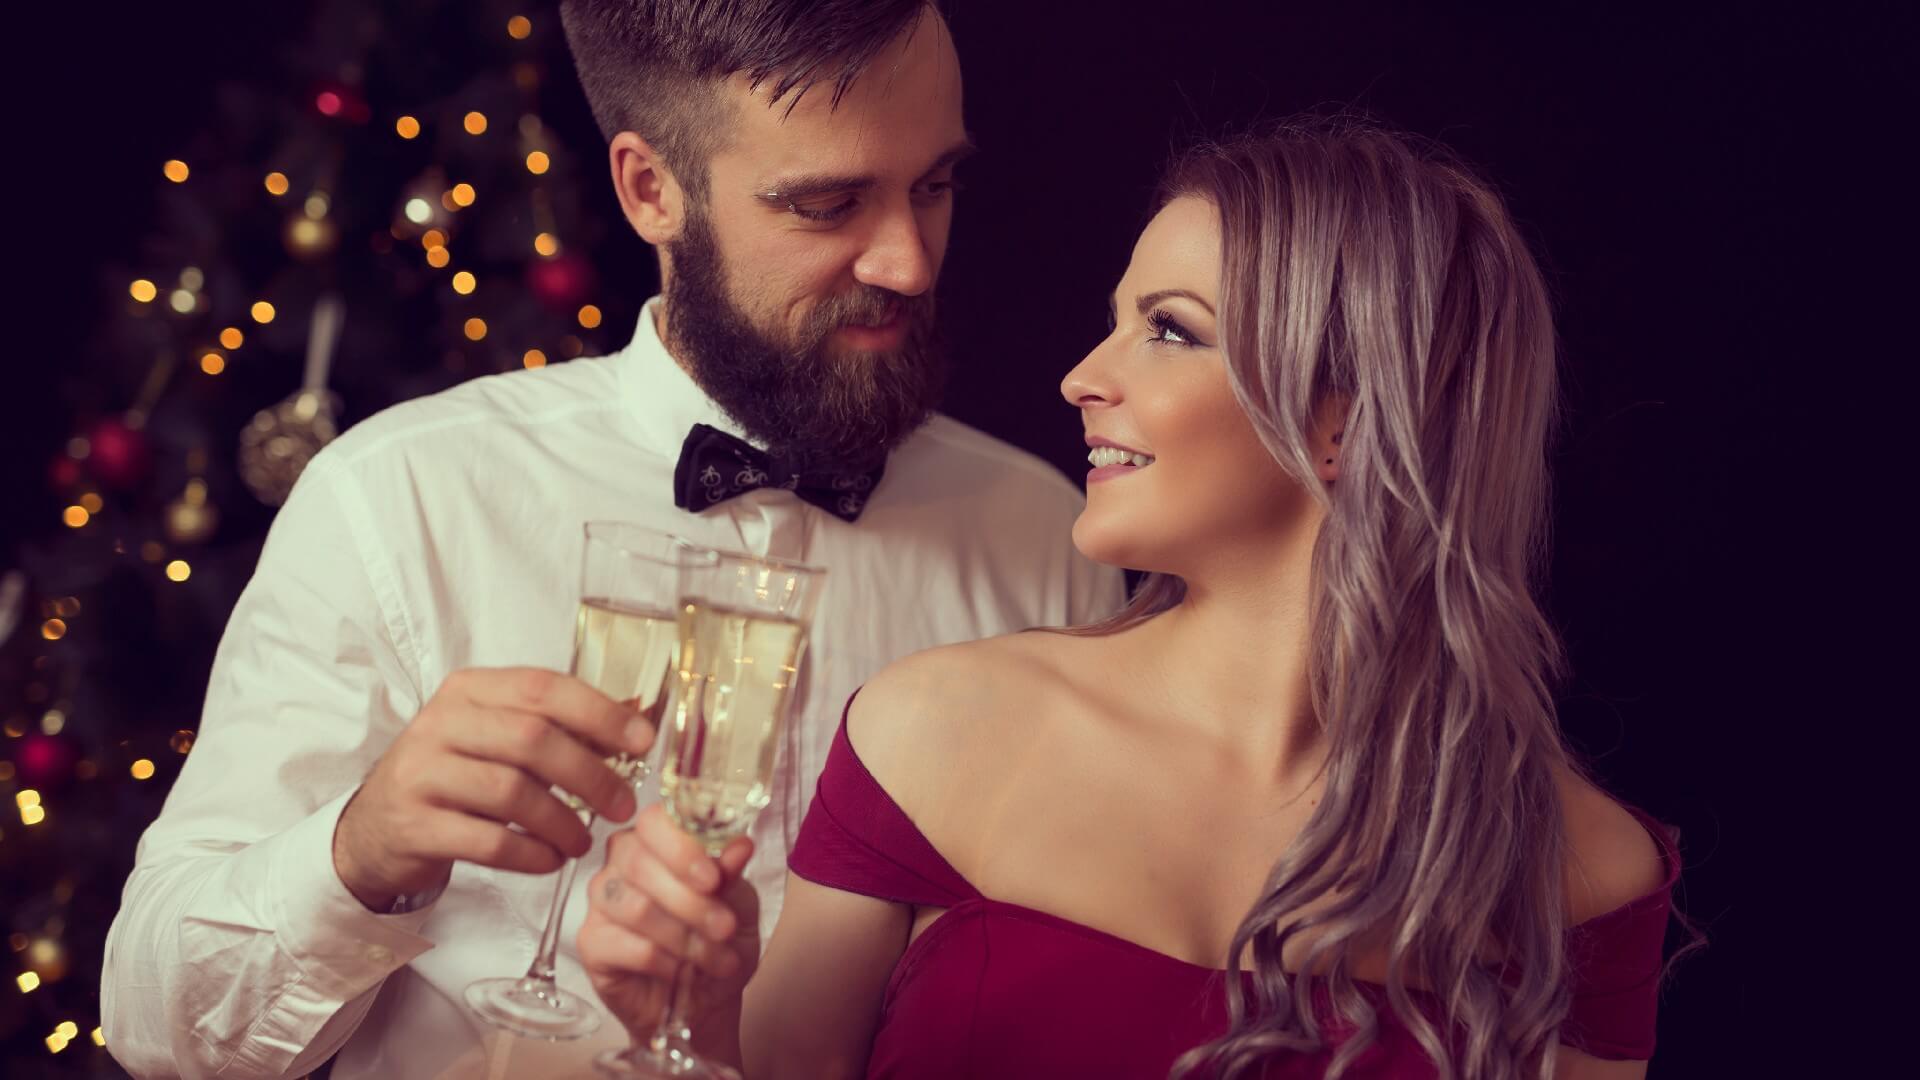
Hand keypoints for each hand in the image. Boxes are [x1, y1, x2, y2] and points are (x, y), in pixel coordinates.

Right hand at [332, 666, 653, 910]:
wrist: (376, 826)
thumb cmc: (456, 775)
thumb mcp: (497, 737)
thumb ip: (556, 727)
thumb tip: (636, 723)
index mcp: (469, 690)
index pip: (543, 687)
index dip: (600, 712)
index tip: (642, 741)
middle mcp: (440, 723)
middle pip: (532, 740)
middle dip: (590, 775)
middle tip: (623, 805)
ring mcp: (422, 774)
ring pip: (512, 793)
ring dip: (563, 822)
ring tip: (584, 842)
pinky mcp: (415, 826)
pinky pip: (489, 843)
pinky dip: (531, 855)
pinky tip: (550, 860)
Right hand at [580, 805, 759, 1039]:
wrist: (706, 999)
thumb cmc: (719, 941)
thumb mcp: (739, 904)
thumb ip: (732, 874)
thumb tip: (740, 845)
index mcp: (657, 840)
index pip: (654, 820)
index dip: (682, 847)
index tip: (714, 880)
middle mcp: (622, 863)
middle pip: (640, 863)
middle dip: (692, 902)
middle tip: (726, 928)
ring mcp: (601, 902)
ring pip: (635, 907)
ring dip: (685, 937)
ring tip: (717, 958)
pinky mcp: (591, 942)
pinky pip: (624, 945)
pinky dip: (663, 961)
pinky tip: (680, 971)